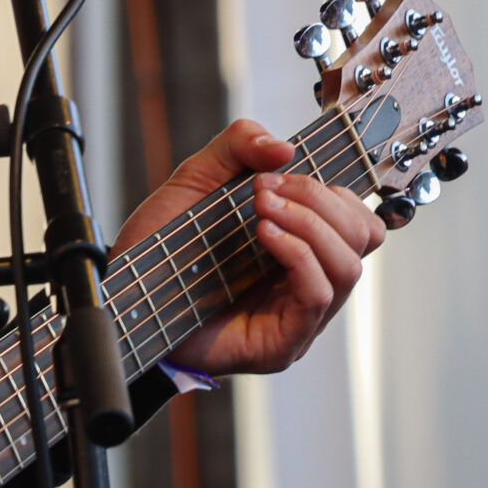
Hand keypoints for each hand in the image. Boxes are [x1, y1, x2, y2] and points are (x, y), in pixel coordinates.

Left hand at [115, 118, 383, 375]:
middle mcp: (308, 279)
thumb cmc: (162, 247)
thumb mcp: (196, 179)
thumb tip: (283, 146)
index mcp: (301, 244)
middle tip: (264, 191)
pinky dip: (298, 256)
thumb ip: (237, 146)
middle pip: (363, 237)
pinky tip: (264, 235)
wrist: (125, 293)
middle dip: (319, 201)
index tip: (274, 174)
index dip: (327, 189)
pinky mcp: (283, 342)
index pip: (356, 217)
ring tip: (261, 213)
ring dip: (309, 226)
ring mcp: (300, 314)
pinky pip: (318, 296)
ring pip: (348, 267)